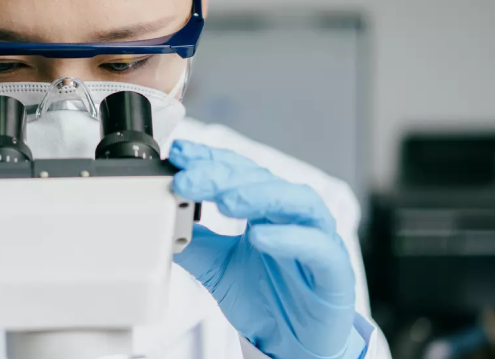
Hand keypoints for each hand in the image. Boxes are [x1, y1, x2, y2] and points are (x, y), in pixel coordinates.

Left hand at [169, 140, 366, 358]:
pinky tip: (260, 236)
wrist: (294, 343)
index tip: (180, 154)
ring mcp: (316, 237)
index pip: (238, 172)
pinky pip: (316, 246)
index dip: (209, 160)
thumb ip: (192, 244)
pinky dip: (289, 237)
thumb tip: (160, 223)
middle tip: (188, 178)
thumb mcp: (217, 268)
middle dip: (222, 176)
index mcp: (265, 208)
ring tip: (225, 200)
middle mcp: (292, 215)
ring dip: (258, 195)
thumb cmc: (266, 298)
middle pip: (261, 180)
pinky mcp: (334, 269)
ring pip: (295, 201)